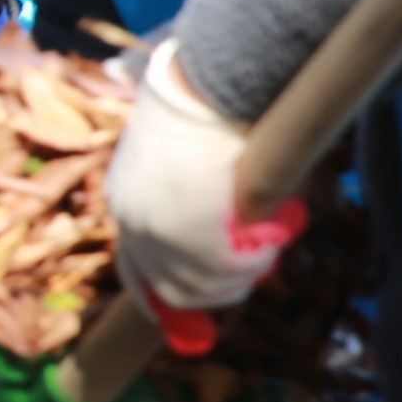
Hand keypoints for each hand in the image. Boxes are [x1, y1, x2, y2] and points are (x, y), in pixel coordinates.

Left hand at [104, 40, 306, 339]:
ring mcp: (160, 236)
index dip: (161, 295)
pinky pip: (232, 267)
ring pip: (206, 286)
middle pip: (173, 289)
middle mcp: (134, 225)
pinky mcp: (194, 239)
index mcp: (125, 201)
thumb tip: (227, 220)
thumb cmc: (198, 106)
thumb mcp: (178, 154)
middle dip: (219, 288)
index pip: (134, 268)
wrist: (202, 89)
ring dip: (244, 273)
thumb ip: (189, 191)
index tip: (189, 312)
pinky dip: (259, 257)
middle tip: (256, 262)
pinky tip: (277, 233)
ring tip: (270, 240)